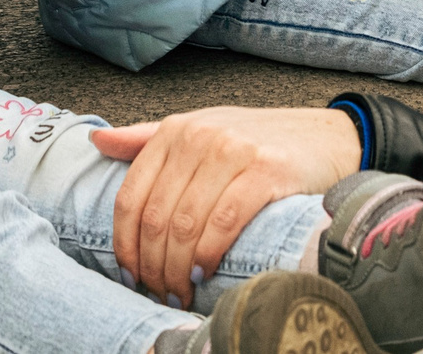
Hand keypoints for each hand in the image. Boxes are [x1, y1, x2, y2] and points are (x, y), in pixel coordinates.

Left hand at [91, 106, 359, 306]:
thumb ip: (146, 139)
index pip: (130, 196)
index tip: (131, 273)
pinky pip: (223, 222)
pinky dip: (208, 254)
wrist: (326, 137)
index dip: (125, 244)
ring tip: (181, 291)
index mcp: (175, 131)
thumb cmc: (256, 141)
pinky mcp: (266, 171)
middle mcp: (199, 137)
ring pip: (185, 225)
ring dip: (178, 269)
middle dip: (153, 266)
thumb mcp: (199, 131)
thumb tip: (96, 140)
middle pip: (157, 218)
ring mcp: (233, 151)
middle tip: (160, 292)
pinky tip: (206, 272)